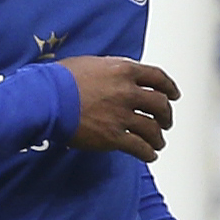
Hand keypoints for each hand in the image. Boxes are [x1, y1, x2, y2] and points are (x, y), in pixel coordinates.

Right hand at [57, 57, 176, 159]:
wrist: (45, 100)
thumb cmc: (59, 80)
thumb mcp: (89, 64)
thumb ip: (109, 71)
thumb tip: (116, 77)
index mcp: (123, 70)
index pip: (158, 78)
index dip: (169, 88)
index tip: (174, 94)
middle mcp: (127, 92)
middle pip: (160, 105)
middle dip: (166, 115)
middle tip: (165, 121)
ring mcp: (122, 115)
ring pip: (153, 129)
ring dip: (158, 137)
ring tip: (158, 142)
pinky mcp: (113, 137)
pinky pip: (140, 148)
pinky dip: (148, 153)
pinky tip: (149, 155)